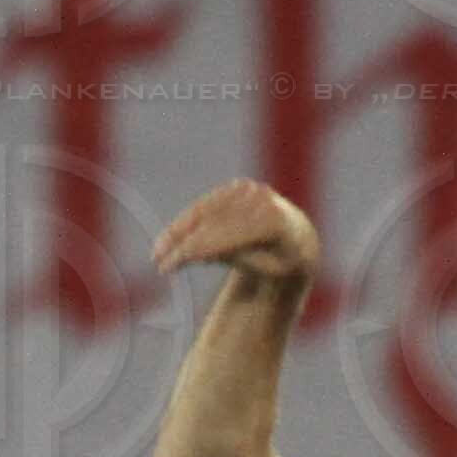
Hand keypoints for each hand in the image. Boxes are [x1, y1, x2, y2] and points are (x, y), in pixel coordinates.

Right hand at [152, 178, 319, 284]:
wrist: (297, 237)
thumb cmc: (282, 261)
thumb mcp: (267, 269)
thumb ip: (237, 258)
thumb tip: (199, 252)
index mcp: (273, 223)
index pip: (224, 237)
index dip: (193, 251)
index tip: (168, 267)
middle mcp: (261, 200)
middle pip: (211, 224)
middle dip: (181, 243)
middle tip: (158, 263)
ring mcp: (249, 190)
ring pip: (204, 211)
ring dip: (178, 231)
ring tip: (160, 253)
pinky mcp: (239, 187)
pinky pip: (207, 205)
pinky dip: (188, 221)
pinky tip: (173, 239)